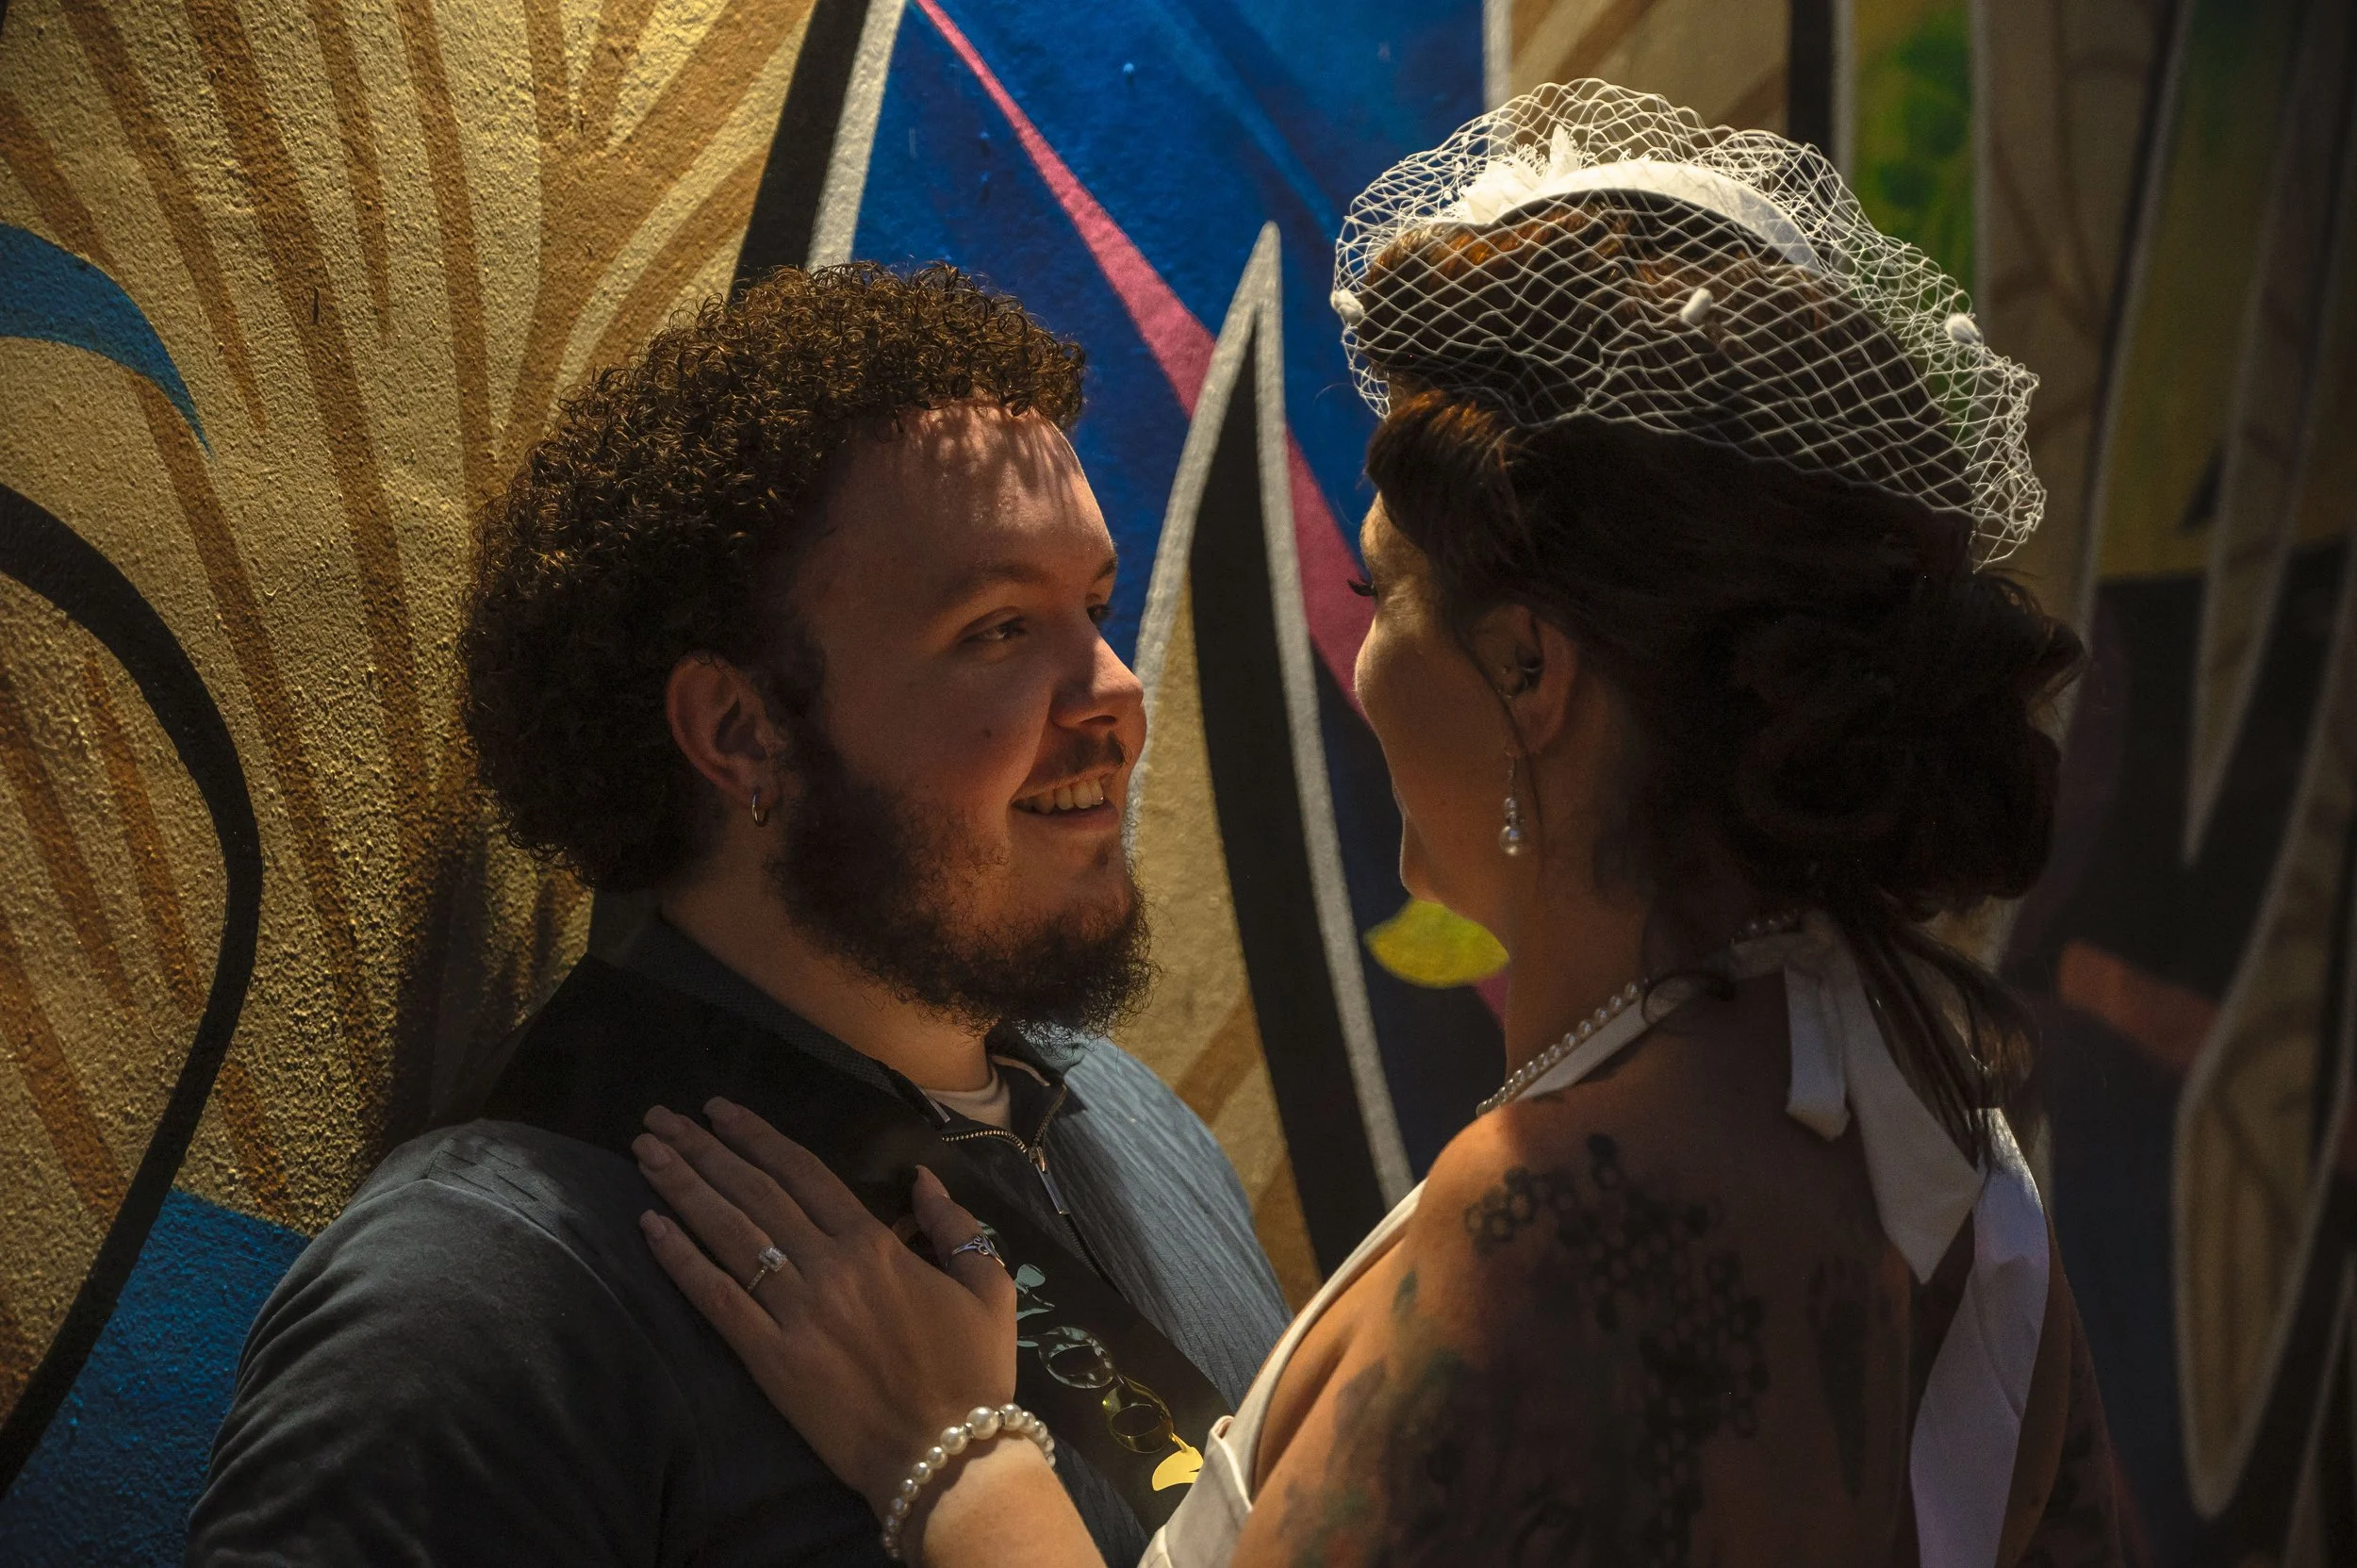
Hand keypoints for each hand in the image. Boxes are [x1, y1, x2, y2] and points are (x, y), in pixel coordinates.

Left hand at [633, 1098, 1018, 1516]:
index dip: (755, 1136)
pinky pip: (717, 1299)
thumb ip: (956, 1225)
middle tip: (658, 1118)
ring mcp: (794, 1312)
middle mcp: (827, 1266)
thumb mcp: (988, 1285)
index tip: (717, 1109)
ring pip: (728, 1234)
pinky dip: (680, 1261)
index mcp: (874, 1244)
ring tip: (645, 1151)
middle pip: (753, 1192)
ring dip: (682, 1188)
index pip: (802, 1172)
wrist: (947, 1454)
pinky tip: (649, 1227)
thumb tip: (923, 1177)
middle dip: (702, 1149)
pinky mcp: (770, 1359)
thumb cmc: (973, 1370)